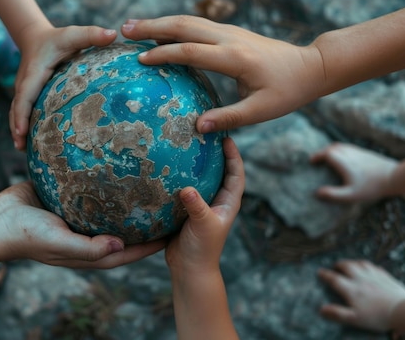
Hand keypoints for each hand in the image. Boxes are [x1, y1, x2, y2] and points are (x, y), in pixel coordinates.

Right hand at [0, 181, 164, 267]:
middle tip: (165, 206)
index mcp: (88, 250)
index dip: (149, 246)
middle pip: (121, 229)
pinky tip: (114, 168)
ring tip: (147, 185)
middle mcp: (85, 233)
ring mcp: (75, 216)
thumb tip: (122, 245)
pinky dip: (102, 184)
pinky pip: (88, 191)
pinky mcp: (64, 198)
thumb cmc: (27, 237)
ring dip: (124, 201)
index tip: (171, 234)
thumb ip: (89, 248)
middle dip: (142, 222)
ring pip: (106, 209)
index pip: (126, 251)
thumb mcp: (60, 244)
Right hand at [10, 25, 116, 149]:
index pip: (25, 95)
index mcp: (34, 72)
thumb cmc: (57, 39)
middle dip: (17, 127)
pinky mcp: (25, 96)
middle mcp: (23, 83)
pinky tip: (28, 143)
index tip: (22, 130)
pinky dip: (22, 127)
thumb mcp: (73, 34)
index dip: (22, 113)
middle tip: (21, 147)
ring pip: (15, 113)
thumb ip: (92, 34)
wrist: (36, 39)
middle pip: (16, 108)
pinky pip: (21, 113)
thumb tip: (113, 34)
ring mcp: (22, 91)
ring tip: (22, 150)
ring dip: (17, 131)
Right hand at [120, 15, 324, 133]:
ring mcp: (230, 32)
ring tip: (133, 28)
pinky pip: (197, 24)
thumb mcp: (261, 111)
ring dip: (160, 22)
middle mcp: (229, 39)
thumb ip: (229, 118)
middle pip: (184, 26)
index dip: (164, 54)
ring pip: (189, 21)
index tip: (140, 60)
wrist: (310, 66)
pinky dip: (174, 25)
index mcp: (235, 58)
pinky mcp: (231, 33)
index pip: (191, 52)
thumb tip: (197, 127)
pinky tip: (160, 31)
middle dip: (152, 27)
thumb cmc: (287, 92)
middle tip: (124, 30)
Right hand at [165, 137, 244, 272]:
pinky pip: (184, 189)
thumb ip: (196, 206)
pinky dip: (179, 178)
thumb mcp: (202, 225)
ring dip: (196, 165)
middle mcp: (216, 201)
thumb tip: (187, 189)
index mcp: (228, 203)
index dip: (234, 155)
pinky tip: (167, 168)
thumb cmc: (202, 249)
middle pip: (219, 172)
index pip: (236, 174)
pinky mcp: (186, 211)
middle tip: (206, 135)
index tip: (227, 138)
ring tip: (186, 146)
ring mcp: (201, 206)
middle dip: (215, 154)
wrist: (189, 269)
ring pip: (201, 180)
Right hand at [310, 143, 397, 201]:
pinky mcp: (366, 153)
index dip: (317, 156)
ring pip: (342, 146)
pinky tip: (345, 160)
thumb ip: (333, 195)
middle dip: (323, 152)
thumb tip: (317, 192)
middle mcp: (350, 153)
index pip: (326, 153)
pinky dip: (342, 152)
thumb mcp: (351, 195)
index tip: (311, 162)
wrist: (394, 177)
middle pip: (333, 148)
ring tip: (329, 160)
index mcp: (343, 162)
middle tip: (318, 160)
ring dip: (332, 151)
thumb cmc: (371, 187)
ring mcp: (359, 152)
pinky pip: (350, 148)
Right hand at [318, 260, 404, 331]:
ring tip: (350, 264)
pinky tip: (368, 268)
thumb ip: (337, 313)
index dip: (325, 275)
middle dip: (339, 264)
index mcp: (351, 289)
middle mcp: (361, 279)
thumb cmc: (377, 316)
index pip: (334, 279)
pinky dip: (368, 265)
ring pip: (360, 264)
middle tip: (335, 266)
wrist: (403, 310)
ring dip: (353, 262)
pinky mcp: (386, 276)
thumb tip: (321, 309)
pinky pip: (374, 267)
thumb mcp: (354, 318)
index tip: (320, 272)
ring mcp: (374, 276)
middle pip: (347, 266)